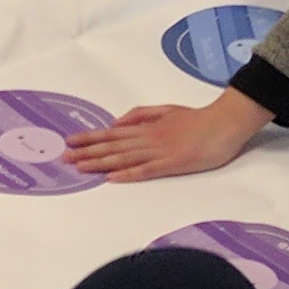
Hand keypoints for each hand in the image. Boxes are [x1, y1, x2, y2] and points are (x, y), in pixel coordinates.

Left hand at [61, 88, 264, 182]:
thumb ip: (141, 115)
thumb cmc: (198, 119)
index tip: (70, 142)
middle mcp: (148, 139)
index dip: (90, 138)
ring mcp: (160, 151)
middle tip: (63, 158)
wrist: (224, 122)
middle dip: (86, 152)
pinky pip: (147, 170)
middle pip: (112, 146)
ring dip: (100, 163)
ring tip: (79, 167)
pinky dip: (129, 174)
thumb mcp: (166, 110)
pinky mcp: (173, 163)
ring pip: (124, 157)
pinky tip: (113, 178)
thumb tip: (116, 122)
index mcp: (147, 128)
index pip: (112, 134)